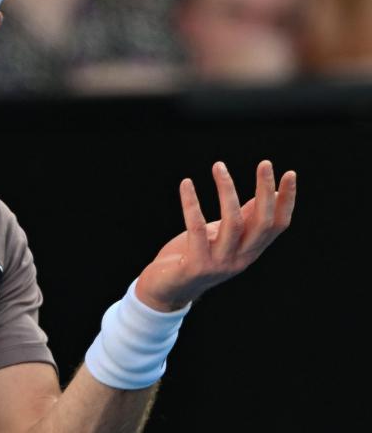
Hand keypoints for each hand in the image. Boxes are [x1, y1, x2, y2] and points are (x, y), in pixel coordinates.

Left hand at [136, 160, 295, 311]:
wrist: (165, 291)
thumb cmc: (193, 257)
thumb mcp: (223, 238)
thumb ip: (243, 220)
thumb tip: (267, 193)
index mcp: (250, 251)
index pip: (278, 226)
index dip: (286, 201)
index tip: (290, 174)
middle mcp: (240, 259)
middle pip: (261, 223)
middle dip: (265, 191)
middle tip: (265, 163)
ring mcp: (219, 263)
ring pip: (232, 223)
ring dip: (227, 191)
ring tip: (219, 166)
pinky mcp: (196, 265)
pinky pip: (196, 228)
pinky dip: (192, 203)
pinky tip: (186, 184)